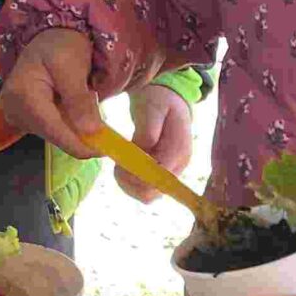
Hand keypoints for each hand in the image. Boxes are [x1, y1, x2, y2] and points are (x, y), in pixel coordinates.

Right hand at [0, 29, 101, 158]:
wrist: (50, 37)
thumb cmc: (61, 45)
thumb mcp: (73, 66)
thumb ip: (79, 100)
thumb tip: (90, 132)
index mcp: (22, 95)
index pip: (53, 130)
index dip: (79, 144)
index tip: (104, 151)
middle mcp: (13, 109)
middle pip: (53, 134)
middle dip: (78, 129)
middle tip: (93, 102)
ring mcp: (16, 115)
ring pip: (54, 133)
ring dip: (73, 123)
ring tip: (81, 96)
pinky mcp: (22, 117)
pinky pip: (50, 128)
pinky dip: (66, 120)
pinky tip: (70, 103)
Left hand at [117, 83, 194, 202]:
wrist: (167, 99)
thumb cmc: (159, 100)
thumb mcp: (152, 108)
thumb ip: (148, 130)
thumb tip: (143, 150)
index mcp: (179, 149)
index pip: (160, 176)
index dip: (136, 175)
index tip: (119, 164)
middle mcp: (179, 166)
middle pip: (153, 192)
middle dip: (130, 182)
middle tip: (116, 165)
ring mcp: (171, 172)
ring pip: (148, 196)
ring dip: (128, 185)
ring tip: (118, 165)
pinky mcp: (162, 174)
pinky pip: (145, 190)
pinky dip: (130, 184)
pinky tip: (122, 168)